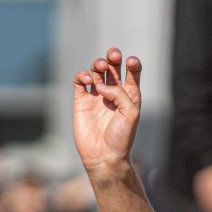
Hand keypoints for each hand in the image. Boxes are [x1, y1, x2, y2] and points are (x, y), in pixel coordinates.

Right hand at [72, 48, 141, 173]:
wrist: (103, 156)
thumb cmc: (122, 137)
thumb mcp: (130, 113)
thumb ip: (119, 93)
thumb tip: (100, 84)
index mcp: (129, 94)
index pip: (132, 71)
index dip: (132, 63)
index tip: (130, 62)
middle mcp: (113, 93)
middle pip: (112, 66)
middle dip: (113, 56)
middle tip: (113, 55)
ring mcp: (96, 96)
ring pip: (96, 71)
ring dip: (98, 63)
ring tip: (100, 66)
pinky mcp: (81, 102)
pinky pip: (79, 81)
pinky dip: (82, 75)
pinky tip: (87, 81)